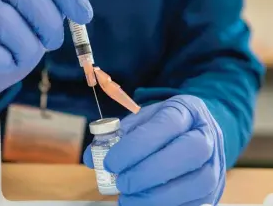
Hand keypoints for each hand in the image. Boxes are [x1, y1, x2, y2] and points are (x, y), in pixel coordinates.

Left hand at [83, 95, 225, 205]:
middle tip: (121, 183)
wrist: (198, 132)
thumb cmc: (165, 127)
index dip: (136, 146)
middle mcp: (207, 135)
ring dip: (158, 196)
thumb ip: (117, 135)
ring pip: (196, 183)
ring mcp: (215, 163)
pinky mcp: (214, 189)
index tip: (111, 162)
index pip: (165, 125)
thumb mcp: (142, 120)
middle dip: (149, 172)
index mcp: (186, 111)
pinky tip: (144, 204)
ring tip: (129, 200)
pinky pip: (196, 203)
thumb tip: (91, 158)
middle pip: (187, 153)